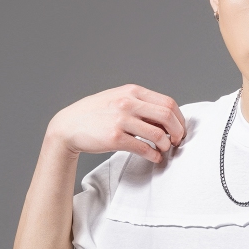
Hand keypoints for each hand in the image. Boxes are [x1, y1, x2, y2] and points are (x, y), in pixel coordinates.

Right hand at [45, 83, 185, 164]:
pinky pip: (143, 148)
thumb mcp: (118, 98)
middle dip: (177, 132)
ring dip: (166, 145)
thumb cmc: (95, 114)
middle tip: (176, 142)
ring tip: (163, 150)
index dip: (179, 119)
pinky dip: (154, 155)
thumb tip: (165, 119)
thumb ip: (140, 104)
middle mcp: (128, 103)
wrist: (69, 125)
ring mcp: (121, 120)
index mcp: (132, 91)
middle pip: (167, 116)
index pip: (168, 103)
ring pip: (158, 134)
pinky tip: (154, 157)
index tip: (179, 130)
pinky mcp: (115, 137)